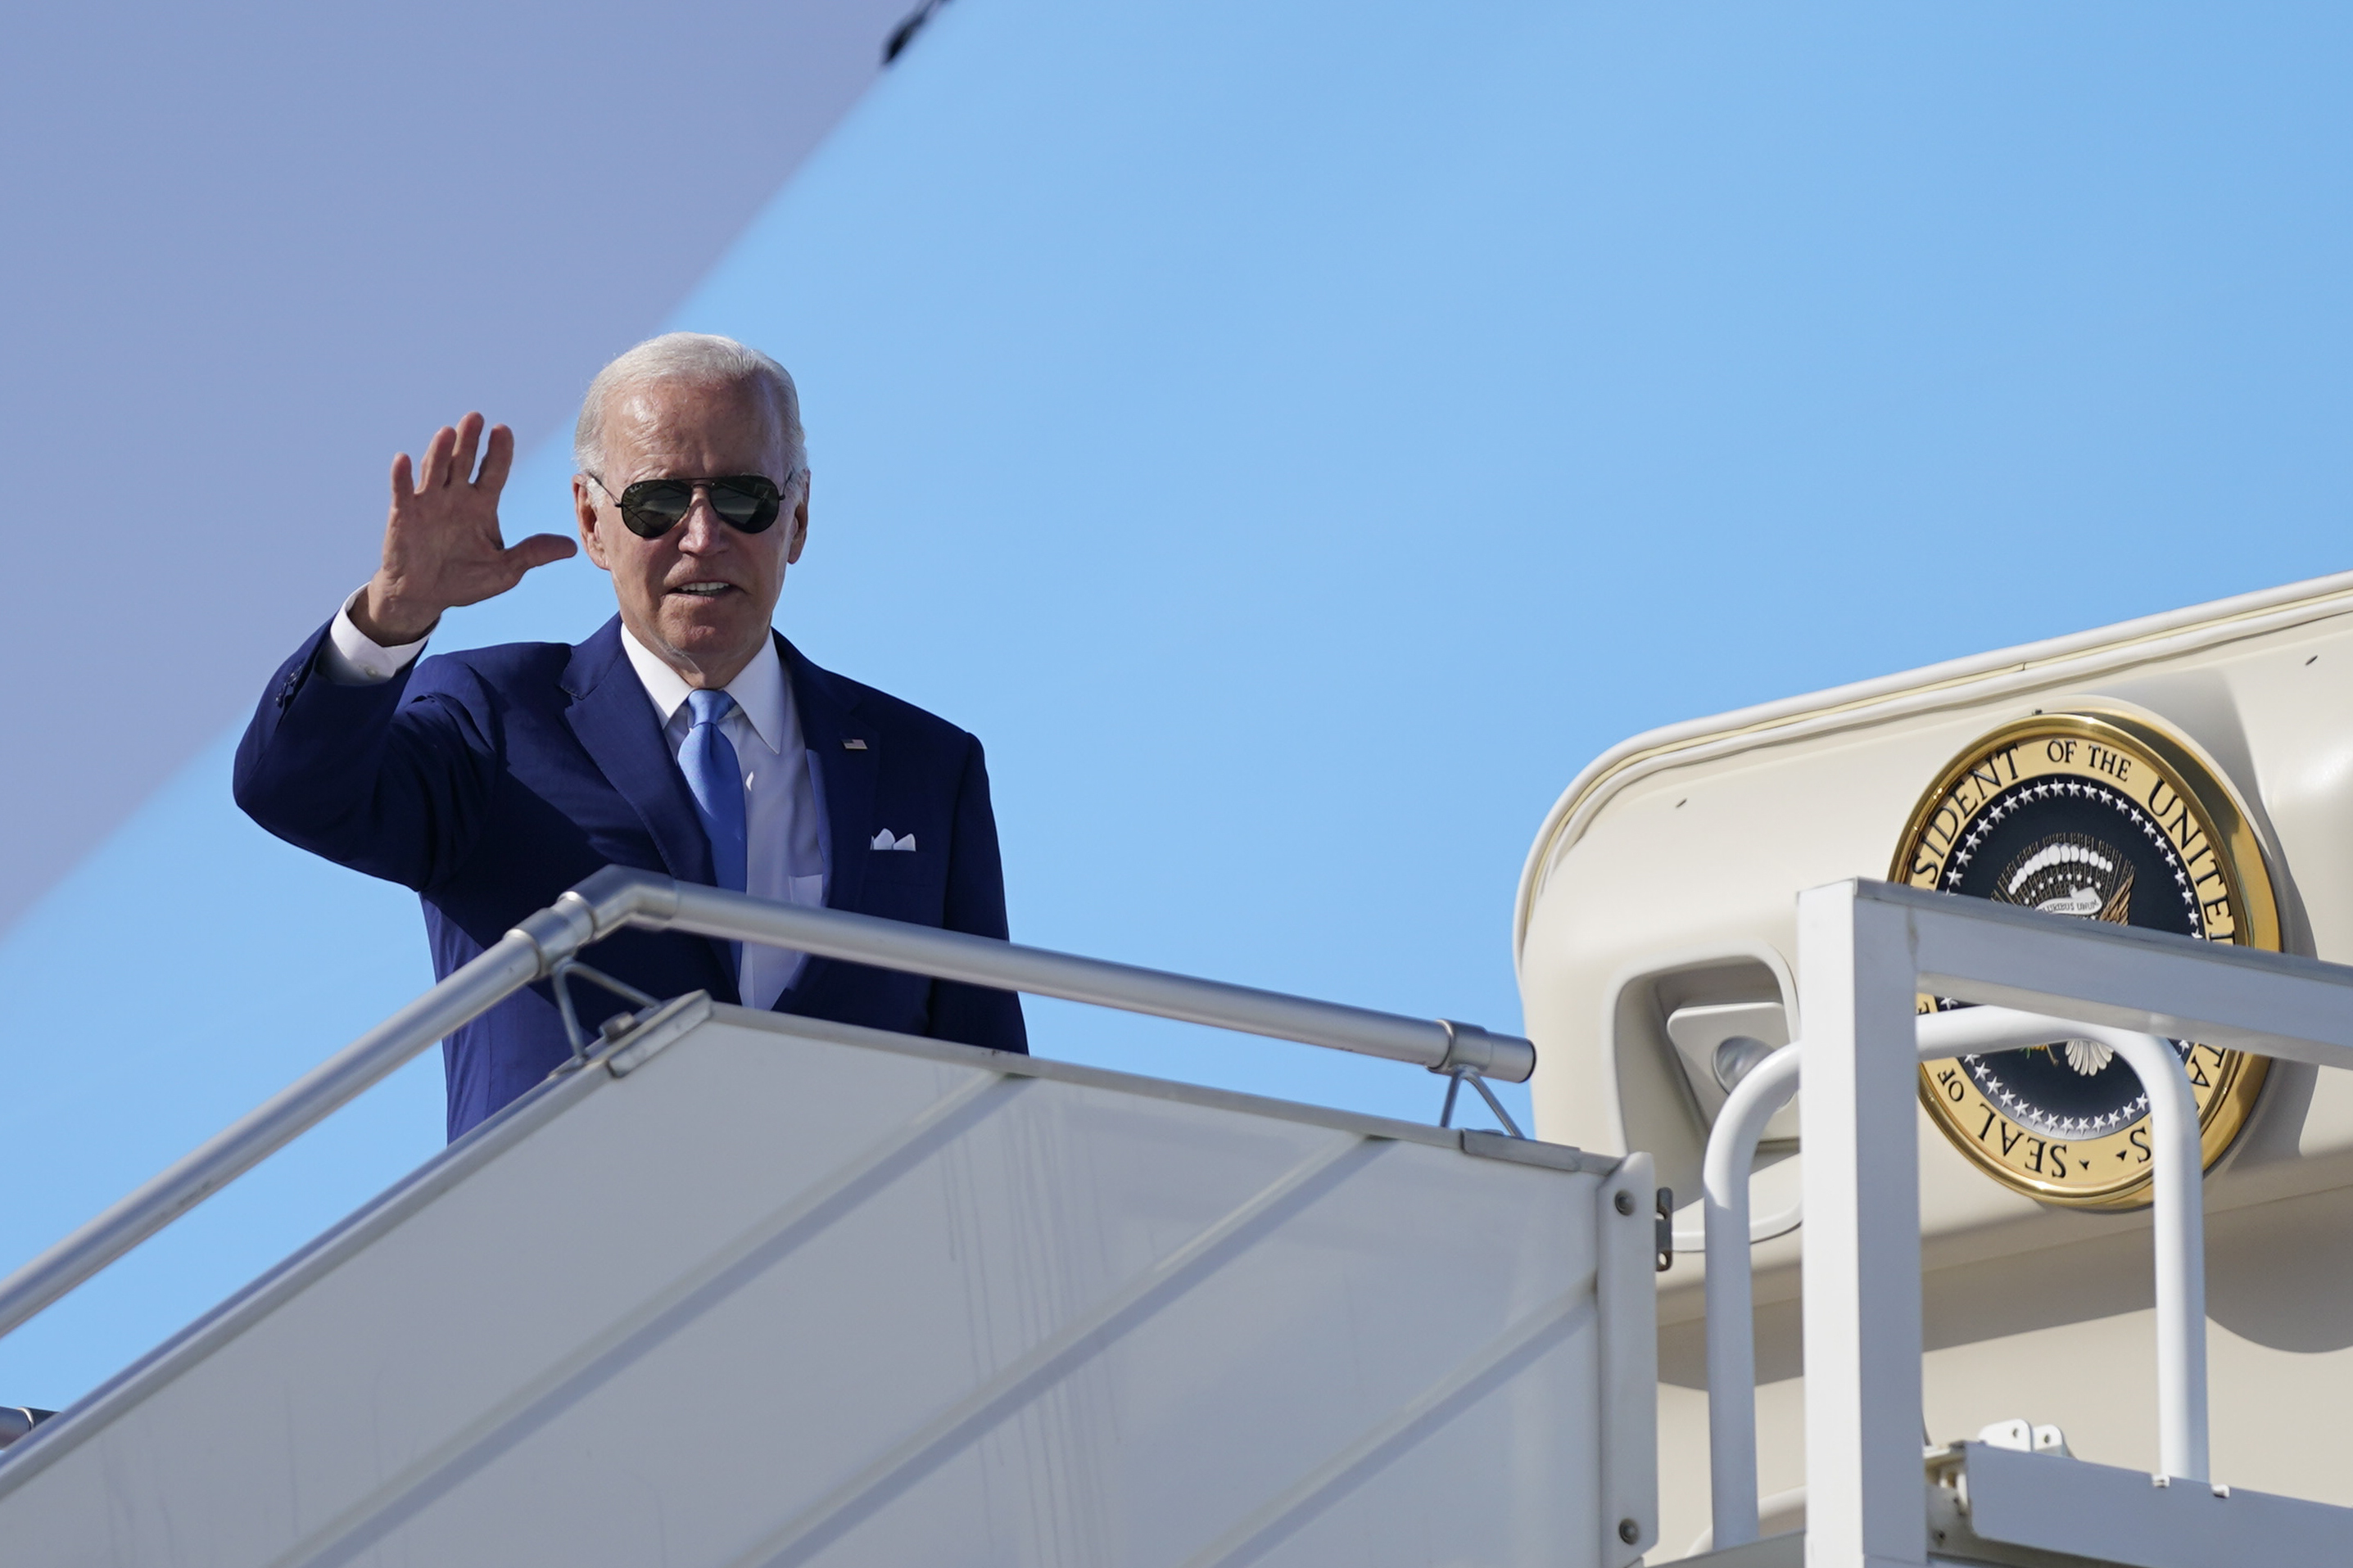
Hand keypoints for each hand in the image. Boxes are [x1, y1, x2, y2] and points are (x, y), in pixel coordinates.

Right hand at [352, 413, 576, 645]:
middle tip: (476, 417)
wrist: (425, 596)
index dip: (499, 452)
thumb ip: (532, 554)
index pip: (493, 472)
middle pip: (463, 462)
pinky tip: (403, 459)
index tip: (503, 430)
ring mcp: (428, 503)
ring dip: (440, 452)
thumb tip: (571, 547)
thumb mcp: (505, 571)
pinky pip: (402, 493)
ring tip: (448, 433)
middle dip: (469, 441)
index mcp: (481, 505)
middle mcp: (455, 497)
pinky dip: (401, 476)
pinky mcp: (403, 516)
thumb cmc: (465, 581)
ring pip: (435, 471)